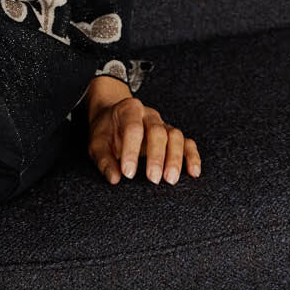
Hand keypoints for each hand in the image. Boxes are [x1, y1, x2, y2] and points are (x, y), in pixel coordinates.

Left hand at [87, 94, 201, 185]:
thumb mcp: (97, 144)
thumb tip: (114, 178)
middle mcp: (149, 115)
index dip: (131, 151)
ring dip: (175, 158)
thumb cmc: (105, 132)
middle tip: (153, 179)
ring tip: (170, 179)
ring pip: (175, 136)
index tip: (128, 173)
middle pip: (157, 132)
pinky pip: (187, 143)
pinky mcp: (172, 136)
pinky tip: (193, 172)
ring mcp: (163, 124)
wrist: (112, 118)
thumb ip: (104, 161)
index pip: (133, 128)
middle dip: (156, 156)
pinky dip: (192, 156)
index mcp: (128, 109)